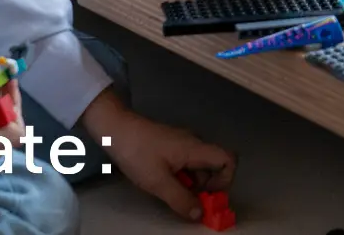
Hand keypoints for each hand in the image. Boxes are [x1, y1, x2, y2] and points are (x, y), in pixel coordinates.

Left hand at [81, 89, 234, 221]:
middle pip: (214, 167)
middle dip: (205, 187)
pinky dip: (181, 176)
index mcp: (196, 149)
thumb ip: (180, 199)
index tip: (208, 196)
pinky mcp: (172, 145)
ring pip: (199, 167)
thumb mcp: (157, 182)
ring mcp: (183, 143)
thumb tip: (200, 214)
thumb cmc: (137, 153)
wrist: (115, 129)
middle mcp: (195, 143)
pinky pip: (186, 163)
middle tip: (186, 201)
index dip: (225, 180)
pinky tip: (162, 181)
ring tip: (169, 191)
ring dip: (191, 183)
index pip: (228, 160)